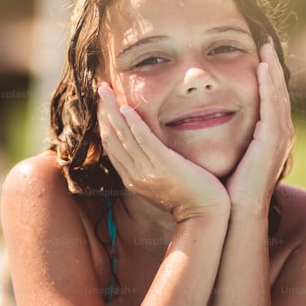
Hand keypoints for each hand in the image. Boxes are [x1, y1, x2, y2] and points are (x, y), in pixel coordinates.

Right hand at [98, 84, 228, 220]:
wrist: (204, 216)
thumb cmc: (190, 199)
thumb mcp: (163, 185)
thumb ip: (152, 170)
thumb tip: (148, 155)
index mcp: (133, 179)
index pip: (112, 147)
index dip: (104, 124)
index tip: (102, 105)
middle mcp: (135, 175)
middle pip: (112, 138)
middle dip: (103, 112)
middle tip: (100, 89)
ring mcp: (148, 171)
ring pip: (123, 136)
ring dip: (112, 110)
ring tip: (105, 90)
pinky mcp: (165, 165)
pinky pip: (144, 140)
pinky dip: (133, 123)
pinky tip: (125, 107)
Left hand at [224, 40, 293, 209]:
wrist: (237, 210)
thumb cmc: (230, 187)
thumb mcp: (231, 154)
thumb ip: (228, 137)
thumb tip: (207, 121)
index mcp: (271, 137)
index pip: (271, 99)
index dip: (267, 77)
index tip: (259, 55)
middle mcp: (280, 134)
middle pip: (279, 92)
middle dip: (273, 67)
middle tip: (266, 43)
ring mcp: (280, 137)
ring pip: (278, 95)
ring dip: (272, 70)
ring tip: (266, 49)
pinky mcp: (273, 139)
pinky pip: (272, 105)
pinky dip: (269, 85)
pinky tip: (262, 68)